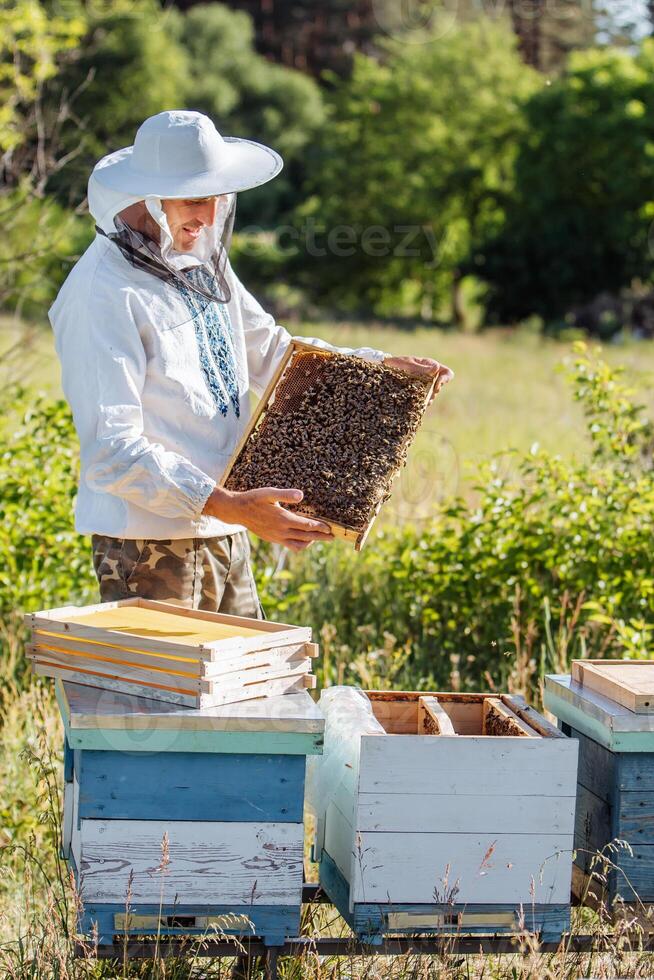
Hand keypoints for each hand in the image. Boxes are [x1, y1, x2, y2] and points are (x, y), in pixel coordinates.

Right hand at [203, 486, 333, 551]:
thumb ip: (286, 495)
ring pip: (299, 544)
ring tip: (320, 538)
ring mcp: (277, 537)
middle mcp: (281, 531)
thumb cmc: (254, 499)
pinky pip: (291, 546)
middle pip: (306, 537)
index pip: (306, 525)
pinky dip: (300, 544)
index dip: (320, 527)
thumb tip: (301, 495)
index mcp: (282, 519)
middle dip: (320, 537)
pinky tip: (304, 538)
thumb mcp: (269, 493)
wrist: (238, 511)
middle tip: (333, 537)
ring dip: (311, 542)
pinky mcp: (274, 539)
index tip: (330, 527)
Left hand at [383, 355, 453, 401]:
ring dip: (430, 398)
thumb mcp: (408, 364)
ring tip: (423, 401)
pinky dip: (424, 403)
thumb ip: (422, 367)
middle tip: (430, 394)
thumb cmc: (397, 363)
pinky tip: (419, 405)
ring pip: (433, 394)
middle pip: (441, 385)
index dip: (445, 379)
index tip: (437, 385)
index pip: (446, 373)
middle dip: (436, 390)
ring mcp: (424, 384)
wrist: (385, 368)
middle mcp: (429, 376)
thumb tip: (436, 368)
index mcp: (430, 366)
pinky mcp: (417, 392)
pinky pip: (425, 399)